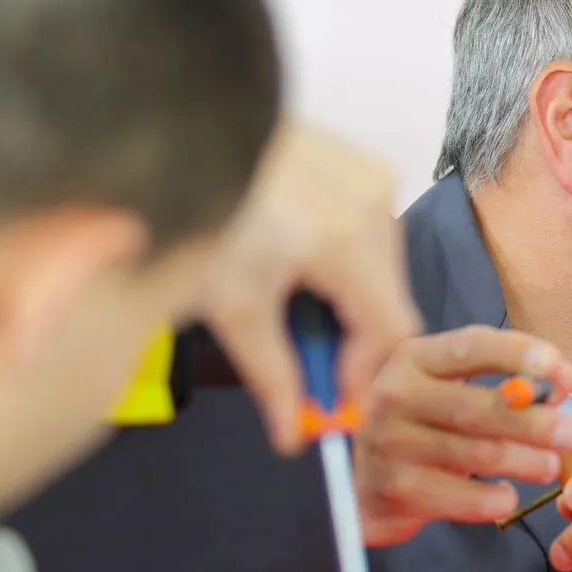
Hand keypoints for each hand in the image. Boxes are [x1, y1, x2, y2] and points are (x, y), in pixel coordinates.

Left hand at [197, 119, 420, 454]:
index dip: (364, 375)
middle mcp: (374, 201)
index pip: (391, 331)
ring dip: (345, 301)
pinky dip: (341, 264)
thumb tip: (292, 435)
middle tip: (300, 361)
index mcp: (347, 238)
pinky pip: (371, 235)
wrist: (181, 135)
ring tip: (289, 302)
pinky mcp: (361, 166)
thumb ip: (272, 376)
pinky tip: (296, 263)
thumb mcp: (230, 303)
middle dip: (348, 341)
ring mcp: (372, 177)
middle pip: (390, 300)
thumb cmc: (203, 214)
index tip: (329, 400)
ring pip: (383, 270)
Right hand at [355, 327, 571, 544]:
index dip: (514, 353)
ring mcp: (389, 444)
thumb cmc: (422, 425)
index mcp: (414, 359)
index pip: (468, 347)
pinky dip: (491, 498)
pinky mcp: (392, 489)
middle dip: (532, 422)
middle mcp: (394, 395)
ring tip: (552, 466)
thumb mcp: (455, 390)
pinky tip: (507, 495)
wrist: (359, 479)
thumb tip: (564, 379)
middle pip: (475, 407)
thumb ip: (510, 381)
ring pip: (471, 453)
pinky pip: (457, 496)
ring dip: (522, 461)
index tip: (556, 365)